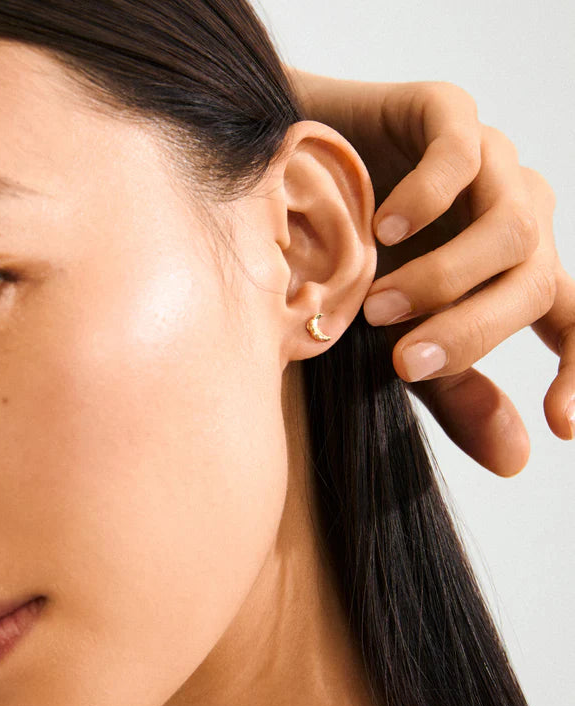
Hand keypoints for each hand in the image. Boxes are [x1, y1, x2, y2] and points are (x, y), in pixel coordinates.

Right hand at [288, 69, 572, 475]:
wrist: (290, 175)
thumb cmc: (346, 260)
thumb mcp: (399, 336)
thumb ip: (454, 388)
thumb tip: (518, 461)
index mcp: (513, 271)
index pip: (574, 321)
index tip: (560, 425)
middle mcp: (515, 215)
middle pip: (532, 284)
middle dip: (469, 332)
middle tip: (401, 361)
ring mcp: (490, 162)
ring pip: (512, 228)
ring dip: (442, 279)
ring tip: (377, 304)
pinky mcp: (448, 113)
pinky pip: (462, 153)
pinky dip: (425, 198)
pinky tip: (382, 228)